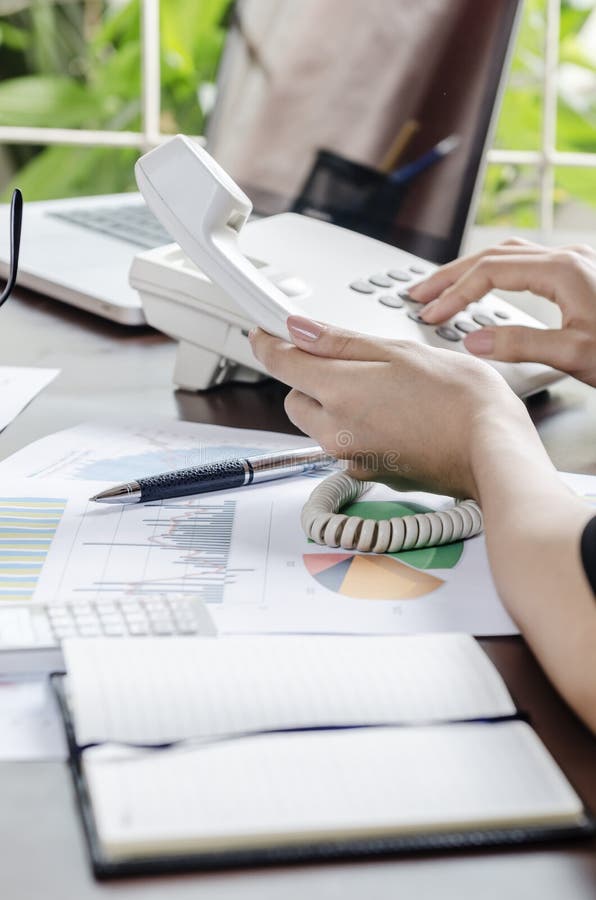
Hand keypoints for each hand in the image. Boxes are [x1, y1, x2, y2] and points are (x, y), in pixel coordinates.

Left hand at [249, 317, 529, 498]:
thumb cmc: (459, 399)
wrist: (492, 450)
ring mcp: (351, 457)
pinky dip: (355, 427)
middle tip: (349, 362)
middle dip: (310, 378)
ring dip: (332, 404)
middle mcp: (335, 432)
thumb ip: (340, 342)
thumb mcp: (399, 351)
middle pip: (296, 398)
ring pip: (318, 423)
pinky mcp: (369, 472)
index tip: (263, 332)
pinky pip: (344, 443)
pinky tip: (392, 415)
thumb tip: (296, 330)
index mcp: (339, 393)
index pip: (280, 364)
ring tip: (380, 388)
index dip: (268, 343)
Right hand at [409, 239, 595, 385]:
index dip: (455, 294)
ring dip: (470, 270)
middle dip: (451, 276)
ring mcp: (574, 264)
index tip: (432, 316)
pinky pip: (524, 263)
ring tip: (442, 288)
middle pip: (493, 256)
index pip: (490, 272)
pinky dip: (494, 272)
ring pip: (508, 255)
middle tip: (418, 294)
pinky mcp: (578, 277)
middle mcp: (567, 259)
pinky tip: (485, 286)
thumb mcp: (575, 353)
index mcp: (562, 271)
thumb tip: (473, 340)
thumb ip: (521, 344)